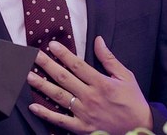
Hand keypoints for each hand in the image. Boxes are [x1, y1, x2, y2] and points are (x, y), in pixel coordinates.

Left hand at [28, 36, 152, 133]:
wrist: (139, 128)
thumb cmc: (133, 101)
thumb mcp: (126, 77)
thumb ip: (109, 59)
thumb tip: (98, 41)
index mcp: (101, 83)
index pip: (77, 65)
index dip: (63, 54)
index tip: (52, 45)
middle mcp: (90, 97)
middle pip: (64, 78)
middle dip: (47, 65)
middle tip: (34, 56)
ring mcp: (84, 113)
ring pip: (58, 97)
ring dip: (42, 86)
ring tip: (28, 76)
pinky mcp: (82, 127)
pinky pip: (60, 120)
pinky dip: (46, 114)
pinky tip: (34, 107)